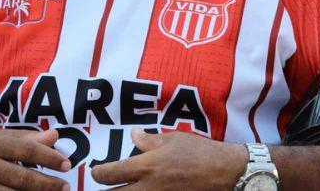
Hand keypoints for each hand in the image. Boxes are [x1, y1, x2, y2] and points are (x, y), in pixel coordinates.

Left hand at [91, 128, 247, 189]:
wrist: (222, 172)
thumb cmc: (199, 152)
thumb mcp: (173, 139)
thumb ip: (148, 140)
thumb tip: (133, 135)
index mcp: (146, 166)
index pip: (108, 175)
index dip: (97, 173)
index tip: (97, 171)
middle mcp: (146, 187)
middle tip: (106, 185)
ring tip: (122, 187)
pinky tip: (142, 190)